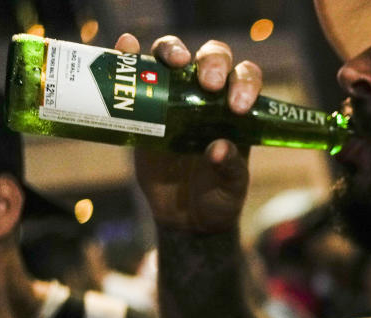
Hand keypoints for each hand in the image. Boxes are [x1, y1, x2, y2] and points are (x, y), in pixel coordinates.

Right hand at [116, 32, 261, 231]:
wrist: (185, 217)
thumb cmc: (217, 197)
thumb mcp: (231, 186)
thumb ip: (229, 167)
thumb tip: (218, 148)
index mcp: (235, 110)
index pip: (245, 78)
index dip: (244, 83)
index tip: (238, 105)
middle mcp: (206, 95)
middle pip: (211, 58)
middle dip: (212, 62)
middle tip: (209, 83)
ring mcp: (173, 96)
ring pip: (173, 56)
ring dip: (171, 49)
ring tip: (173, 60)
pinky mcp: (142, 106)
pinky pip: (134, 73)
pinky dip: (128, 54)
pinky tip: (126, 48)